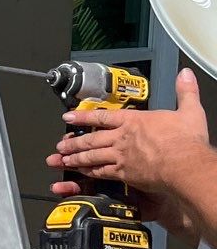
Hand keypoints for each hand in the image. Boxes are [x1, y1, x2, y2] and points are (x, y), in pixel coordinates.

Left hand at [46, 67, 209, 195]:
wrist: (185, 165)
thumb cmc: (186, 141)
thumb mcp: (189, 111)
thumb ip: (185, 91)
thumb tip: (186, 74)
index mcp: (134, 121)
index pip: (102, 116)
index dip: (83, 116)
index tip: (68, 117)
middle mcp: (122, 138)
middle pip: (91, 139)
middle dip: (73, 141)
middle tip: (59, 144)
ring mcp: (121, 156)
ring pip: (91, 156)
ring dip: (75, 157)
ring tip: (61, 159)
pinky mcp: (124, 174)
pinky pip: (101, 172)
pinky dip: (89, 172)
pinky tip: (82, 173)